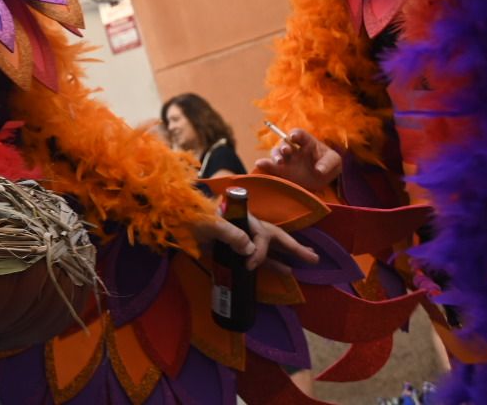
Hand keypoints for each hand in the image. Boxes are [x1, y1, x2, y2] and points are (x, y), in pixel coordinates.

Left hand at [193, 211, 319, 273]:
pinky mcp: (232, 249)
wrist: (172, 218)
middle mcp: (245, 227)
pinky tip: (284, 269)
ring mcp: (239, 238)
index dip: (261, 252)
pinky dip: (270, 262)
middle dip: (295, 247)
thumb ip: (230, 234)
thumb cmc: (190, 217)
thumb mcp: (209, 223)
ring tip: (307, 261)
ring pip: (269, 247)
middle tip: (314, 259)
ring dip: (287, 255)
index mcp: (242, 217)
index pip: (262, 236)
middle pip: (275, 236)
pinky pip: (256, 256)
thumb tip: (250, 250)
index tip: (250, 264)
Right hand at [253, 128, 341, 193]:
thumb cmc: (328, 164)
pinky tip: (259, 163)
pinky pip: (270, 166)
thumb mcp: (335, 162)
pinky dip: (264, 164)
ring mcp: (287, 160)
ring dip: (276, 156)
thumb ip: (329, 163)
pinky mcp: (281, 171)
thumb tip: (319, 170)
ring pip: (276, 153)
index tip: (293, 137)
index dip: (295, 134)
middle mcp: (294, 149)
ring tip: (279, 162)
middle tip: (287, 151)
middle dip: (284, 146)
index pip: (299, 134)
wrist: (323, 178)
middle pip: (284, 143)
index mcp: (307, 142)